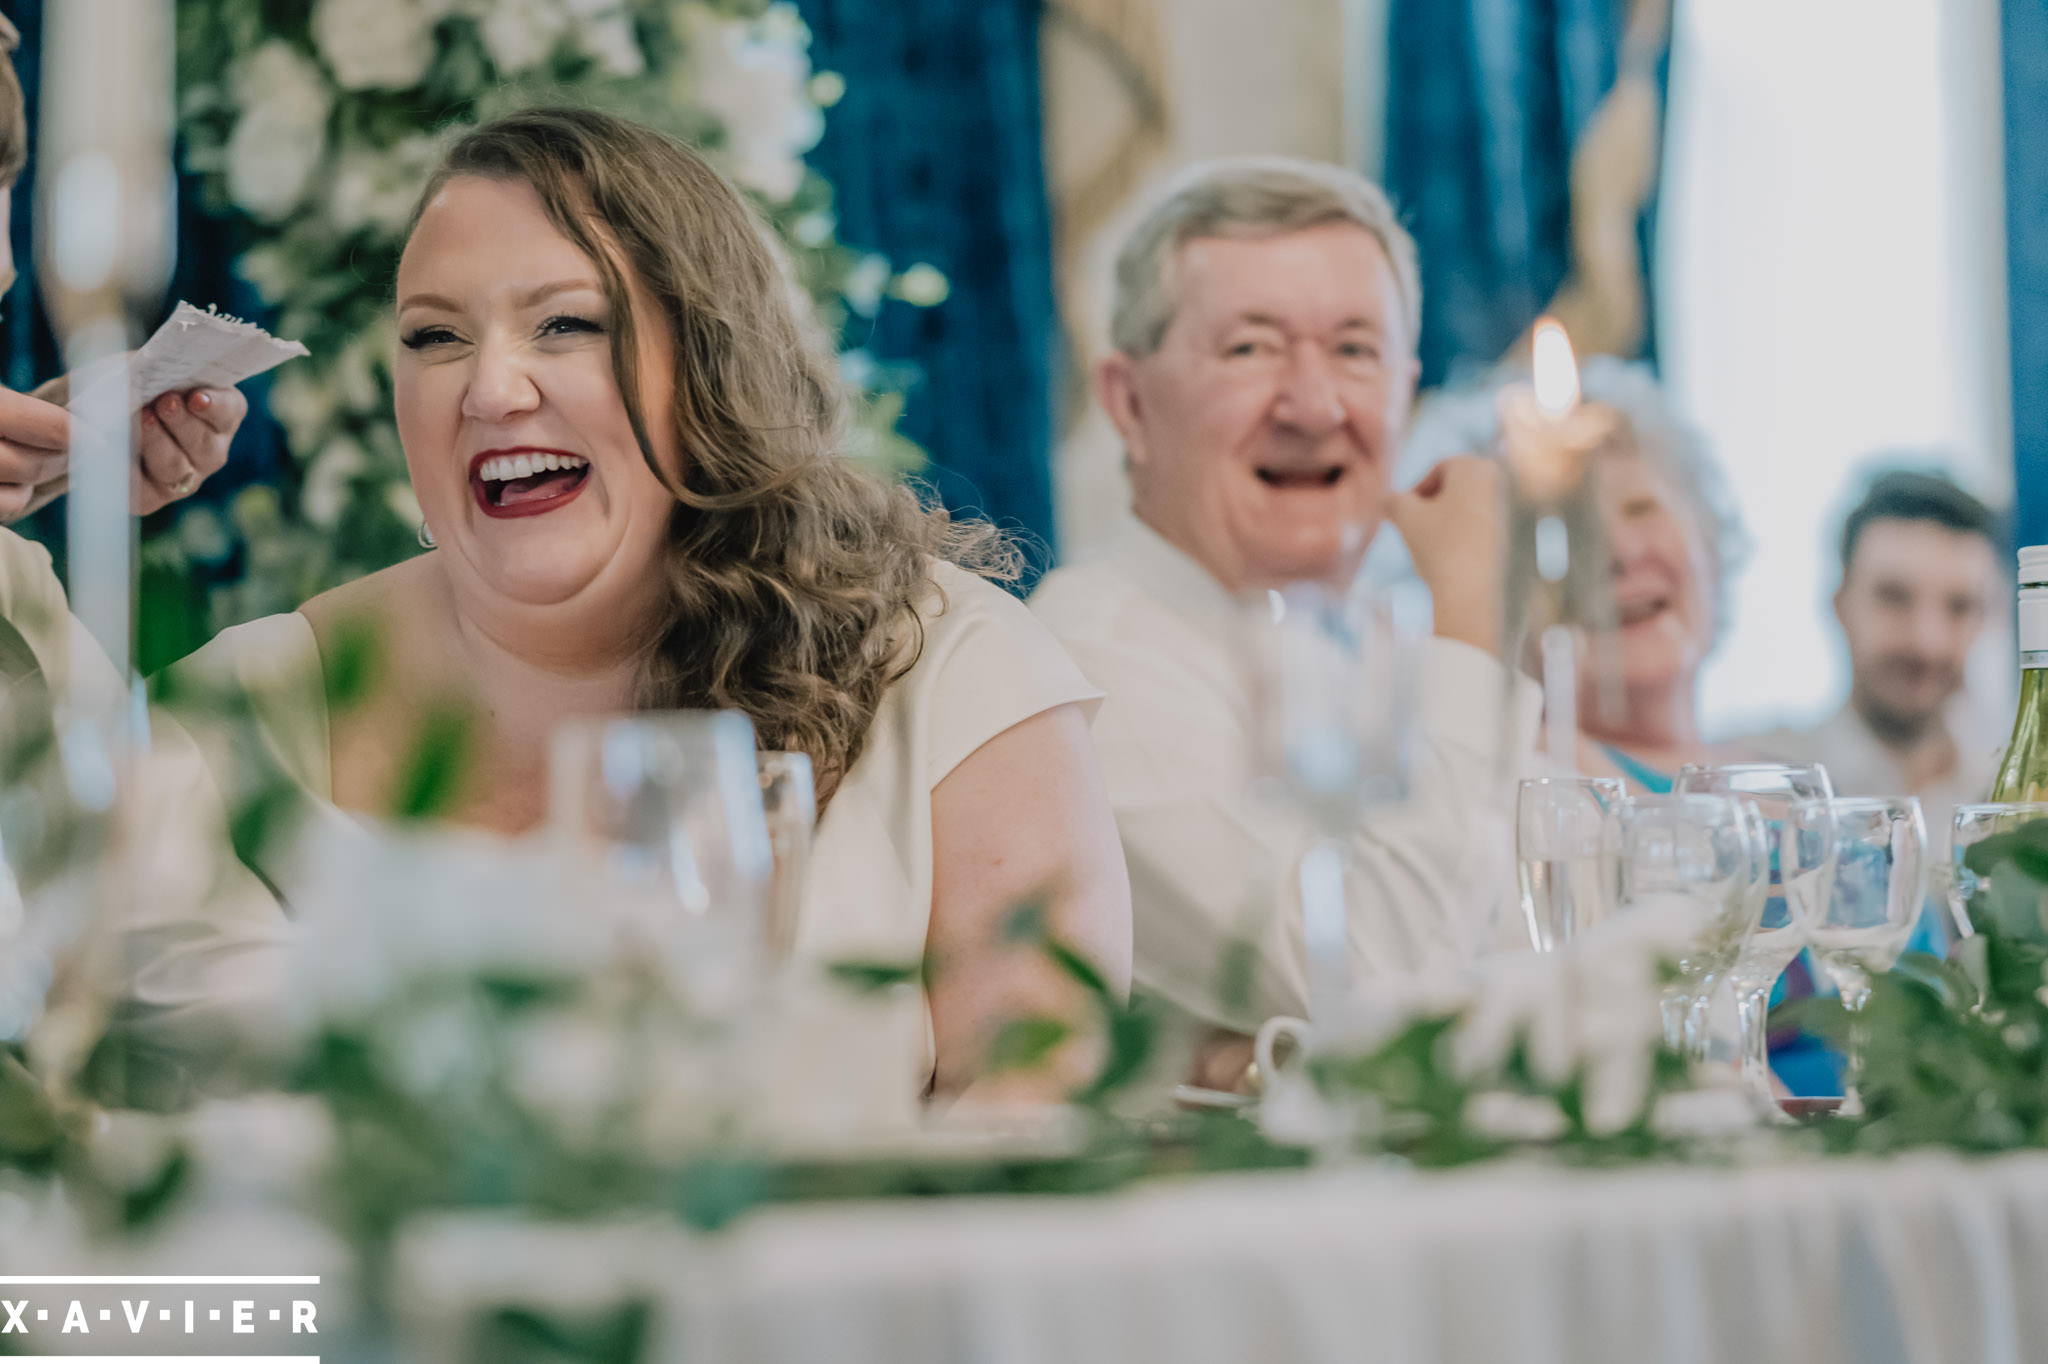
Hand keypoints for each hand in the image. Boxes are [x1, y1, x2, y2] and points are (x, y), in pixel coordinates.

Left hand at [0, 376, 244, 522]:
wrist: (83, 411)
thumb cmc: (120, 383)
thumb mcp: (135, 367)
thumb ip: (151, 371)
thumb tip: (151, 379)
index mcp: (215, 414)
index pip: (230, 411)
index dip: (216, 406)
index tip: (196, 397)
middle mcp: (207, 450)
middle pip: (207, 445)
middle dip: (184, 423)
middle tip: (165, 402)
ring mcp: (181, 477)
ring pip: (176, 466)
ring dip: (157, 442)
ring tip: (139, 419)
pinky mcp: (148, 497)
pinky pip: (142, 489)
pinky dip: (125, 467)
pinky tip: (110, 448)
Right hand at [1386, 454, 1507, 654]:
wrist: (1473, 592)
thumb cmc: (1438, 546)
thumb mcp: (1404, 516)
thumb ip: (1391, 499)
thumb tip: (1388, 500)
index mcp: (1476, 466)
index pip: (1437, 471)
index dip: (1416, 494)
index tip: (1407, 519)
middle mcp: (1500, 480)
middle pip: (1455, 489)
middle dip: (1433, 508)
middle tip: (1419, 533)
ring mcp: (1512, 508)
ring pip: (1467, 510)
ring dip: (1446, 525)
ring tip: (1436, 550)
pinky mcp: (1517, 535)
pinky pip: (1481, 529)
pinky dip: (1464, 539)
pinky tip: (1454, 560)